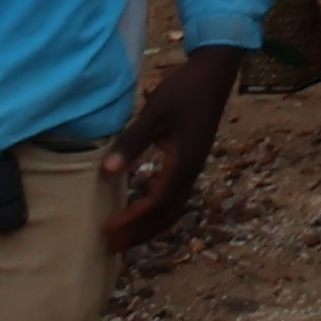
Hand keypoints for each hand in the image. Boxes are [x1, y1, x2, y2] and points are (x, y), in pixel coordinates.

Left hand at [107, 48, 245, 250]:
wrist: (214, 72)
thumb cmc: (183, 90)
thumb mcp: (154, 114)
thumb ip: (132, 143)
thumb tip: (106, 173)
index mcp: (183, 163)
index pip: (156, 204)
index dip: (131, 220)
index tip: (106, 230)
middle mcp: (191, 171)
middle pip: (167, 215)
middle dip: (139, 234)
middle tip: (111, 248)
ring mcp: (194, 167)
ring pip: (173, 208)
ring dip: (148, 225)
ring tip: (124, 235)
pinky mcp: (191, 159)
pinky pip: (174, 195)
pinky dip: (157, 209)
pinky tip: (141, 206)